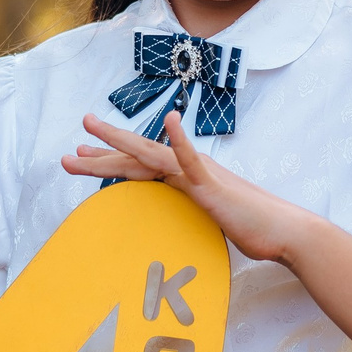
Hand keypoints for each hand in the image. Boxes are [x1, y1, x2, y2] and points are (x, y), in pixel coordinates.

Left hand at [61, 110, 320, 263]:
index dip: (110, 161)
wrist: (283, 231)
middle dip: (100, 154)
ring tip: (91, 126)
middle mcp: (188, 170)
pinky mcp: (212, 185)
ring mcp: (199, 174)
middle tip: (69, 152)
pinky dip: (180, 139)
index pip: (140, 168)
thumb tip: (172, 229)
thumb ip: (190, 217)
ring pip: (151, 153)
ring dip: (119, 141)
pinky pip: (193, 159)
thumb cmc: (251, 228)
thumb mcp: (209, 222)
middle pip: (135, 159)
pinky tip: (169, 120)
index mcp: (186, 179)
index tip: (83, 155)